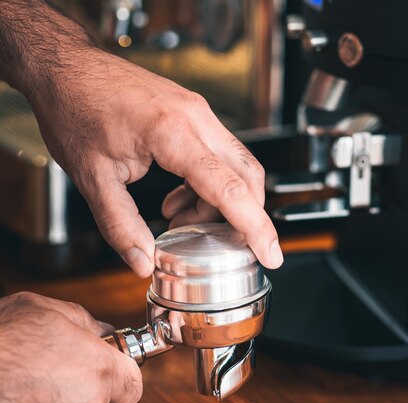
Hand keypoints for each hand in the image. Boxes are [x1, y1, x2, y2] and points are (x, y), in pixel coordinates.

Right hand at [0, 292, 141, 402]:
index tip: (110, 363)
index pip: (134, 383)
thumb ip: (88, 322)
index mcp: (101, 369)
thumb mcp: (49, 310)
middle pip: (107, 400)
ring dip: (68, 401)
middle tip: (67, 366)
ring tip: (38, 379)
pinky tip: (26, 395)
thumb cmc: (3, 336)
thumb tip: (103, 330)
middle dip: (93, 385)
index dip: (123, 372)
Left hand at [29, 50, 281, 276]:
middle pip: (247, 176)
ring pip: (236, 165)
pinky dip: (209, 184)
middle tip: (232, 248)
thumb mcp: (92, 177)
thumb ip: (121, 225)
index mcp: (174, 133)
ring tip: (182, 221)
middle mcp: (196, 118)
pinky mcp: (193, 113)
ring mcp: (198, 112)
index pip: (230, 189)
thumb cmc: (75, 110)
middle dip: (247, 217)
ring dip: (222, 201)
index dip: (255, 227)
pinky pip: (218, 154)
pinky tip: (179, 198)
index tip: (271, 253)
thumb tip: (143, 261)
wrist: (67, 67)